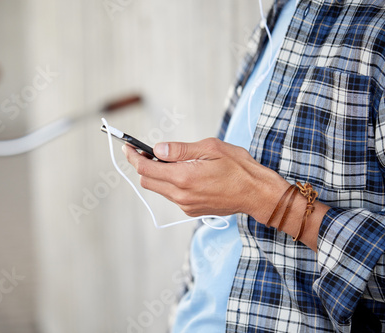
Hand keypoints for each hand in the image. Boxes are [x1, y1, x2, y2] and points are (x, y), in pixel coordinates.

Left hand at [123, 138, 289, 221]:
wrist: (257, 194)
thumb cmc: (238, 167)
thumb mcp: (210, 148)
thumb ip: (180, 149)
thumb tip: (157, 148)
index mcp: (183, 177)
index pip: (145, 168)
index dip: (132, 156)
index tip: (127, 146)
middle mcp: (181, 195)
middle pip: (147, 181)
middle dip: (142, 165)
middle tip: (146, 151)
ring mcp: (185, 205)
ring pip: (159, 189)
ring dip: (157, 174)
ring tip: (169, 159)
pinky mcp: (191, 210)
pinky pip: (172, 195)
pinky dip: (170, 183)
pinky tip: (183, 173)